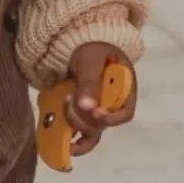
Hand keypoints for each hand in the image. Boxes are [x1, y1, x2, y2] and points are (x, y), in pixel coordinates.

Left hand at [66, 42, 137, 157]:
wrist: (79, 45)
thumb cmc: (92, 50)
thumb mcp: (90, 61)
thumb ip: (89, 82)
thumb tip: (87, 108)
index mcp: (124, 91)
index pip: (125, 114)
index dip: (110, 119)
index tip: (94, 113)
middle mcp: (113, 105)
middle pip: (103, 125)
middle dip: (84, 119)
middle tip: (68, 101)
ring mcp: (97, 110)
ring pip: (90, 130)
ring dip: (75, 126)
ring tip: (61, 112)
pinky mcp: (83, 112)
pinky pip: (78, 127)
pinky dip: (69, 133)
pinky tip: (59, 137)